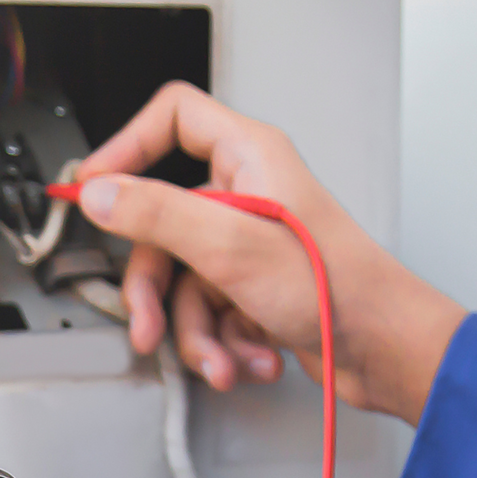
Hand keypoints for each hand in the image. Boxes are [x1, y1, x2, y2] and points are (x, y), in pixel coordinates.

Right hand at [73, 82, 465, 423]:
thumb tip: (99, 193)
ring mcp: (247, 244)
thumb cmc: (337, 288)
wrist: (383, 350)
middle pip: (160, 227)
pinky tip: (247, 358)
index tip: (93, 188)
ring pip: (181, 283)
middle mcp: (245, 195)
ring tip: (219, 358)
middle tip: (149, 323)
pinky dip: (222, 343)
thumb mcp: (230, 245)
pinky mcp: (252, 288)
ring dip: (195, 333)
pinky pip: (207, 312)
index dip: (126, 147)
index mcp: (247, 159)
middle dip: (156, 291)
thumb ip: (156, 213)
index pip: (173, 119)